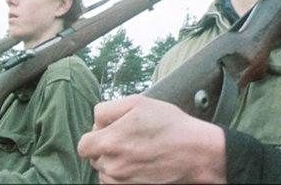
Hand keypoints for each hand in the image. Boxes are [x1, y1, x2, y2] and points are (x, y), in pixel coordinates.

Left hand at [77, 95, 226, 182]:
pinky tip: (139, 165)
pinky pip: (116, 184)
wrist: (197, 153)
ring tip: (137, 152)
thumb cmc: (171, 126)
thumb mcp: (138, 103)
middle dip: (106, 148)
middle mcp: (112, 166)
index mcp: (109, 142)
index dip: (96, 135)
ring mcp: (122, 182)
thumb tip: (95, 120)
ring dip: (114, 163)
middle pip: (94, 158)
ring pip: (105, 172)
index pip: (84, 144)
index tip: (109, 131)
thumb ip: (107, 109)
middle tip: (128, 139)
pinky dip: (123, 176)